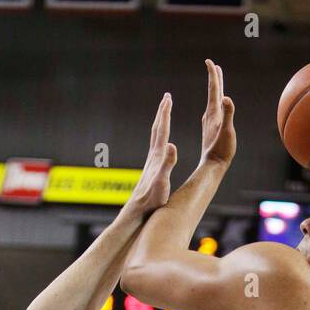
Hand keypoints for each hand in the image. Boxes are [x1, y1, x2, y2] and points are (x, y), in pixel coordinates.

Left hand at [128, 94, 177, 215]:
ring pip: (156, 137)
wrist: (137, 211)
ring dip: (161, 123)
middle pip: (157, 129)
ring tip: (165, 114)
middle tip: (167, 98)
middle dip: (163, 112)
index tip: (168, 98)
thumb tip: (172, 145)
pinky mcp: (151, 169)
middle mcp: (153, 156)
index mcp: (157, 157)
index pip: (162, 130)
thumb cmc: (151, 199)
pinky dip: (160, 138)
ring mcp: (151, 162)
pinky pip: (156, 147)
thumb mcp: (162, 181)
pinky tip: (162, 141)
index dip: (165, 113)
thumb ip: (167, 163)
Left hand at [199, 59, 235, 168]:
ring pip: (212, 101)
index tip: (209, 61)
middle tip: (213, 65)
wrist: (212, 167)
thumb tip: (226, 98)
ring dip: (215, 90)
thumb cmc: (221, 151)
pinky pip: (213, 111)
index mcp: (213, 113)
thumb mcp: (226, 132)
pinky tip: (216, 105)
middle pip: (212, 93)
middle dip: (214, 79)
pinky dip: (215, 103)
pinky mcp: (210, 129)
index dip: (213, 75)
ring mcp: (209, 123)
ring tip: (217, 81)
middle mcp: (209, 116)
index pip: (213, 90)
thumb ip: (227, 114)